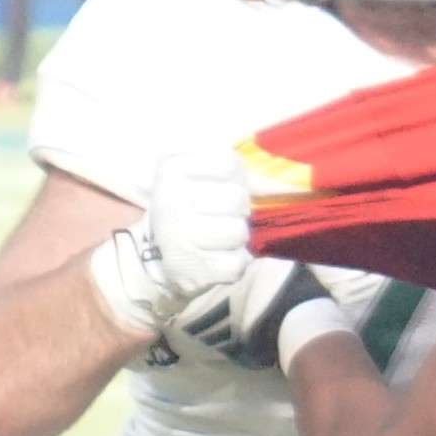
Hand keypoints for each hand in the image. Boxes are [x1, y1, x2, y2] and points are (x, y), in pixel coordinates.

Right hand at [84, 150, 257, 352]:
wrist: (152, 259)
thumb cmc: (185, 208)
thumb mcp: (198, 177)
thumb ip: (236, 171)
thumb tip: (283, 184)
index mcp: (171, 170)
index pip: (229, 164)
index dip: (234, 179)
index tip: (217, 189)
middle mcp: (172, 202)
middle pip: (238, 198)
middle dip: (236, 210)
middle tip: (217, 217)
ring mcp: (182, 239)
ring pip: (240, 232)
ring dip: (235, 239)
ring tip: (216, 239)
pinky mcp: (196, 271)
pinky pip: (239, 263)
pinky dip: (234, 264)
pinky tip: (215, 260)